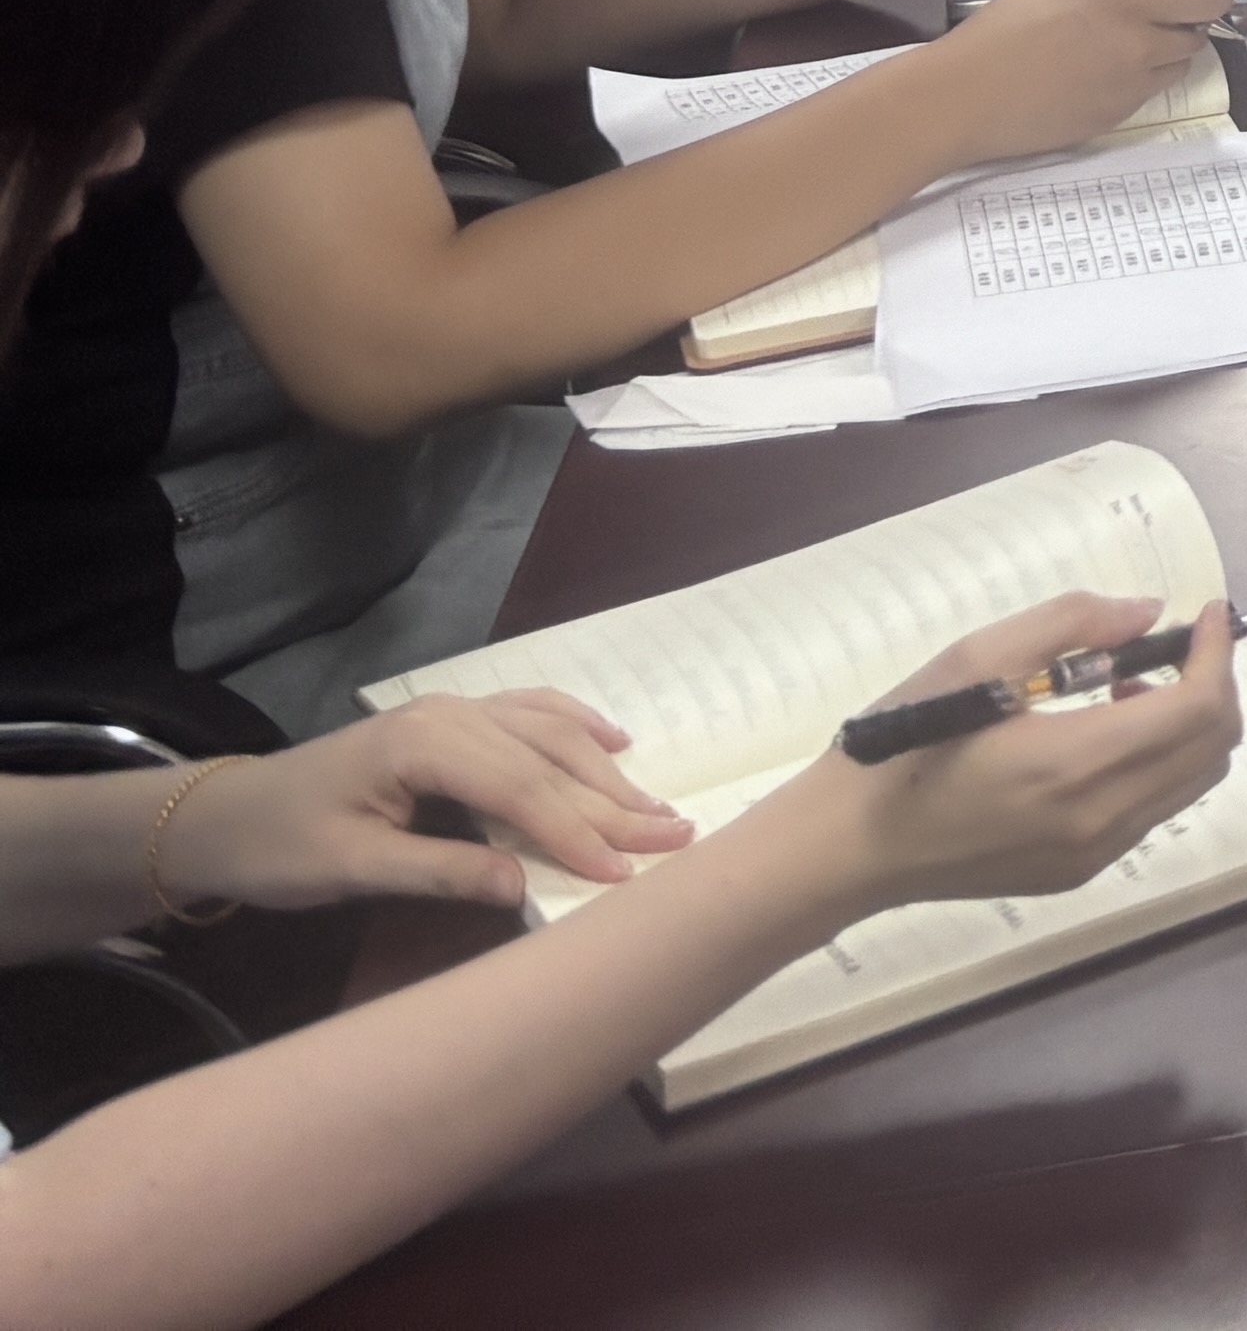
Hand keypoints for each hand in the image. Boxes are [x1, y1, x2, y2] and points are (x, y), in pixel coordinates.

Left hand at [160, 694, 692, 913]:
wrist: (224, 817)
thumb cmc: (280, 847)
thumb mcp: (351, 869)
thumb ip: (440, 871)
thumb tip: (523, 884)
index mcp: (425, 746)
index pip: (522, 789)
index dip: (577, 832)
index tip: (625, 873)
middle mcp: (451, 715)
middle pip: (549, 758)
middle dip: (613, 802)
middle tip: (674, 836)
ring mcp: (454, 711)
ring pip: (550, 734)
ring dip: (607, 772)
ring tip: (657, 808)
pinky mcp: (451, 721)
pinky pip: (531, 713)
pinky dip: (577, 727)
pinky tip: (613, 741)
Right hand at [752, 597, 1244, 919]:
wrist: (849, 847)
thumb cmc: (903, 742)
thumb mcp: (977, 658)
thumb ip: (1072, 625)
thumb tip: (1148, 613)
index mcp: (1078, 765)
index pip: (1198, 709)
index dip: (1217, 654)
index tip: (1208, 613)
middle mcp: (1101, 820)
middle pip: (1211, 749)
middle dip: (1212, 686)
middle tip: (1170, 646)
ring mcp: (1093, 854)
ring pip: (1190, 782)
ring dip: (1185, 724)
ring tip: (1123, 684)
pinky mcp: (1077, 873)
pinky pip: (1151, 811)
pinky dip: (1156, 762)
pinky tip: (1098, 734)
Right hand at [930, 0, 1238, 158]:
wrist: (962, 100)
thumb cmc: (998, 35)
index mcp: (1126, 4)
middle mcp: (1140, 48)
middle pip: (1197, 36)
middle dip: (1182, 25)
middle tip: (1147, 18)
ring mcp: (1130, 90)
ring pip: (1175, 69)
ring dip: (1161, 55)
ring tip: (1116, 47)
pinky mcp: (1114, 120)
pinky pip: (1144, 96)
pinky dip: (1134, 83)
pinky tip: (1092, 75)